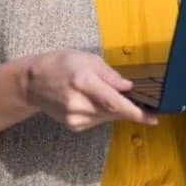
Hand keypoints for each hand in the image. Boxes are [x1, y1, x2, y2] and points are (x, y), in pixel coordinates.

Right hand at [22, 50, 159, 131]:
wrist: (32, 83)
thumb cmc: (60, 65)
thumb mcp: (86, 59)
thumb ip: (109, 74)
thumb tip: (127, 87)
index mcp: (83, 82)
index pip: (113, 102)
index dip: (135, 112)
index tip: (153, 118)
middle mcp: (79, 103)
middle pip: (114, 111)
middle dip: (129, 108)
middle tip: (142, 103)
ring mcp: (76, 118)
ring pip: (107, 117)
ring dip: (115, 108)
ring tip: (105, 94)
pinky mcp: (75, 126)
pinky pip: (98, 120)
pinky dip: (103, 112)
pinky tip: (94, 101)